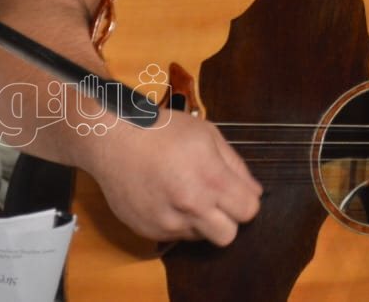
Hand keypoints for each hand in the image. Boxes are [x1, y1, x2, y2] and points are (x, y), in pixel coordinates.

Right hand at [85, 110, 261, 245]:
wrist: (113, 139)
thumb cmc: (162, 131)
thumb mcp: (209, 135)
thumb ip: (236, 166)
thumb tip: (254, 191)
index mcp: (210, 179)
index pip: (248, 211)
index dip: (246, 201)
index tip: (238, 192)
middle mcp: (190, 206)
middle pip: (228, 236)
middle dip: (228, 219)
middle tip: (217, 200)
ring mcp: (167, 222)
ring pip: (201, 237)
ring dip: (201, 221)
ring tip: (187, 193)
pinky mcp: (147, 230)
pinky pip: (175, 236)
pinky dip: (177, 222)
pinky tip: (168, 198)